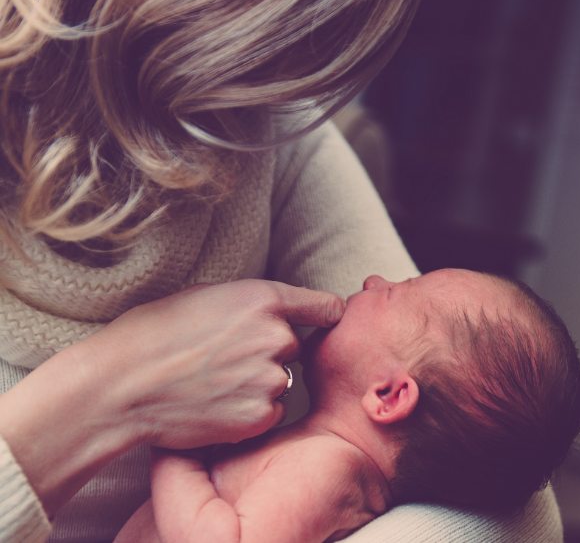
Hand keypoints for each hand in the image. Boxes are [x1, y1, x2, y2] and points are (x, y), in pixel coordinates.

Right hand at [0, 279, 343, 514]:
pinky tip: (216, 405)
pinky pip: (271, 412)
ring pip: (281, 381)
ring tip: (214, 383)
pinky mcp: (260, 415)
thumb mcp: (205, 295)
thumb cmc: (153, 334)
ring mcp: (270, 378)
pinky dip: (251, 412)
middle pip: (294, 345)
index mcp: (263, 299)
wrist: (121, 386)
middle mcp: (276, 336)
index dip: (324, 315)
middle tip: (225, 359)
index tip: (324, 321)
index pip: (325, 306)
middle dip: (270, 352)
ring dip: (259, 384)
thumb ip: (251, 302)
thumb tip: (277, 310)